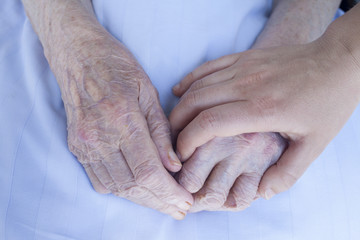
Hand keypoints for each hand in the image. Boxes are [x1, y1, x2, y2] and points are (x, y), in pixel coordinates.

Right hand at [59, 34, 192, 218]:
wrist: (79, 55)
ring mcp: (83, 144)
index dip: (168, 192)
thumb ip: (161, 132)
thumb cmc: (118, 67)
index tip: (186, 201)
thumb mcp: (149, 92)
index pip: (147, 171)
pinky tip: (139, 190)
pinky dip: (122, 190)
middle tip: (180, 209)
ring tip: (164, 204)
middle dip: (159, 202)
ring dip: (142, 199)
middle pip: (132, 184)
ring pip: (116, 187)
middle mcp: (98, 136)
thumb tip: (174, 166)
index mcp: (121, 118)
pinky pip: (99, 180)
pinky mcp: (76, 147)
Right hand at [170, 35, 359, 199]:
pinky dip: (190, 80)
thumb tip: (261, 193)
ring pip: (198, 85)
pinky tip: (180, 91)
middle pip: (195, 103)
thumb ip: (286, 174)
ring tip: (175, 124)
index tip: (182, 154)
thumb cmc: (327, 102)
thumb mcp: (315, 145)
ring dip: (181, 105)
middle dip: (177, 124)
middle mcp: (247, 86)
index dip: (189, 140)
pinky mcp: (245, 57)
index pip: (209, 124)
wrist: (338, 62)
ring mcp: (244, 68)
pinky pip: (208, 67)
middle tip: (173, 142)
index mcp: (262, 110)